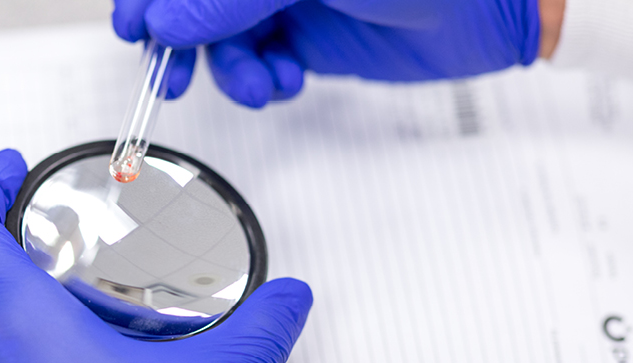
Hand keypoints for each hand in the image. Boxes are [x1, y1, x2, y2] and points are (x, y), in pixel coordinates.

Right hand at [113, 0, 546, 106]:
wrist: (498, 3)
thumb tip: (165, 22)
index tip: (135, 28)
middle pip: (195, 3)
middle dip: (180, 41)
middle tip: (172, 74)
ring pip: (221, 40)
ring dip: (229, 71)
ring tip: (259, 84)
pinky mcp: (306, 36)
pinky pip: (258, 63)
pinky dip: (262, 81)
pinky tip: (286, 80)